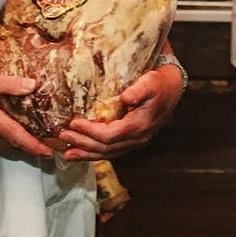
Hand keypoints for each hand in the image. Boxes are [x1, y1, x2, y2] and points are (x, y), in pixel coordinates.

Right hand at [0, 72, 51, 159]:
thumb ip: (9, 84)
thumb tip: (33, 85)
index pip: (19, 138)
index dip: (36, 147)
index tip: (50, 153)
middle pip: (14, 147)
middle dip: (31, 149)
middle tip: (48, 147)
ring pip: (2, 146)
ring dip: (17, 145)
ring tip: (31, 139)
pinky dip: (3, 141)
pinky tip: (5, 130)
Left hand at [57, 65, 184, 161]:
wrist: (172, 90)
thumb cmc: (159, 84)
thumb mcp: (151, 82)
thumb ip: (138, 90)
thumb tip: (125, 98)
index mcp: (139, 126)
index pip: (110, 135)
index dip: (90, 131)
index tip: (73, 122)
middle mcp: (138, 139)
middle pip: (106, 148)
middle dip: (83, 143)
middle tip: (63, 136)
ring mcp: (136, 143)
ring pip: (108, 154)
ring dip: (86, 154)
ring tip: (67, 154)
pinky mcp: (132, 141)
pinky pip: (111, 151)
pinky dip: (95, 153)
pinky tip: (82, 153)